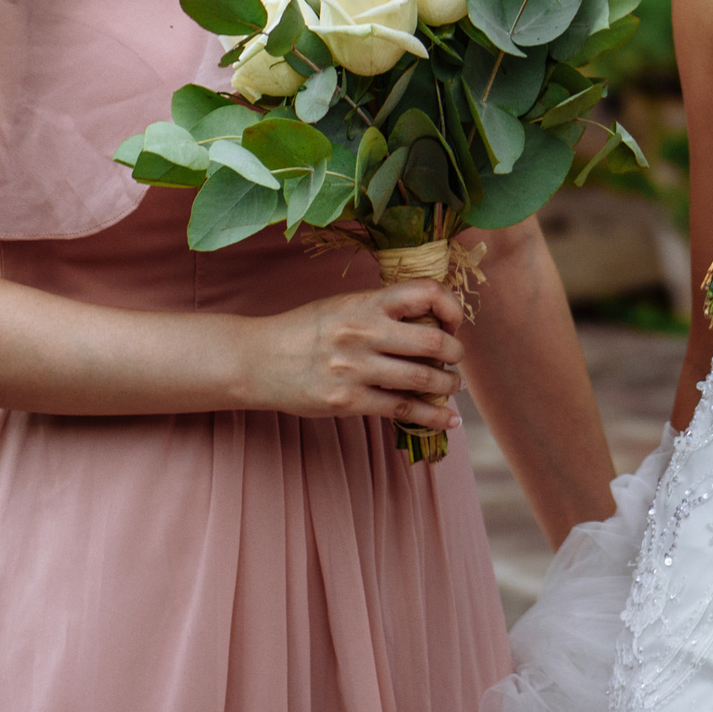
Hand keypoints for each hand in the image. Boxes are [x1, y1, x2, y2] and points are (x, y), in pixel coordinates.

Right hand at [238, 280, 467, 427]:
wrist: (257, 359)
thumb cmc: (305, 331)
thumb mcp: (343, 305)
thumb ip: (383, 311)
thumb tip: (432, 322)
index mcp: (366, 303)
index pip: (427, 292)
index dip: (451, 307)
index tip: (452, 323)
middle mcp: (363, 332)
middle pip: (433, 342)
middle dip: (455, 354)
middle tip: (455, 361)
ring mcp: (355, 368)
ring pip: (423, 379)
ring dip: (448, 385)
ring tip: (452, 387)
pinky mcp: (347, 401)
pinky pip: (403, 410)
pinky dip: (433, 416)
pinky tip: (448, 418)